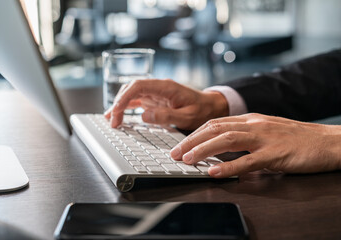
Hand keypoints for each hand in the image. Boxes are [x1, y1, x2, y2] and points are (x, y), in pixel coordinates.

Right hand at [104, 79, 228, 129]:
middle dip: (119, 103)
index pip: (138, 86)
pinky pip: (137, 100)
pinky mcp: (156, 99)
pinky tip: (119, 115)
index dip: (124, 97)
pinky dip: (126, 107)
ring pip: (132, 94)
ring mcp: (156, 93)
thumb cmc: (202, 110)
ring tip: (110, 119)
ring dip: (120, 105)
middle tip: (113, 121)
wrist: (211, 106)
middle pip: (131, 88)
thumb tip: (144, 115)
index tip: (116, 112)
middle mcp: (158, 87)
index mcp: (166, 87)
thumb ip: (166, 116)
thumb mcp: (187, 116)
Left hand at [170, 113, 340, 177]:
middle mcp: (254, 125)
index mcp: (251, 119)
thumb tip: (221, 150)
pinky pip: (248, 161)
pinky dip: (228, 166)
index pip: (215, 123)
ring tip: (186, 160)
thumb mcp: (266, 132)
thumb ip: (245, 138)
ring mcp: (265, 138)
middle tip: (174, 153)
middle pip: (215, 129)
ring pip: (227, 141)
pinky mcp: (276, 154)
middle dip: (191, 141)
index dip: (194, 134)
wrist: (328, 141)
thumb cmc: (296, 139)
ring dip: (203, 150)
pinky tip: (214, 171)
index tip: (180, 144)